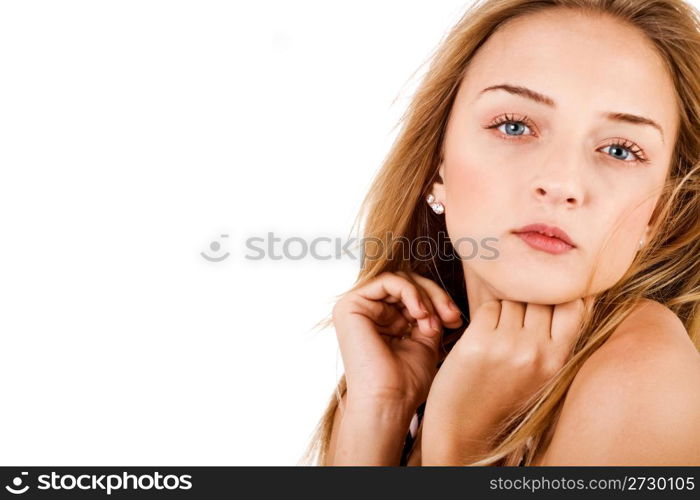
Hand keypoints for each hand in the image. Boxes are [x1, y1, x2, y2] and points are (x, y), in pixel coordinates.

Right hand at [332, 271, 462, 413]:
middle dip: (435, 297)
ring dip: (425, 298)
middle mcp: (366, 311)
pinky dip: (411, 293)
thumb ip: (428, 315)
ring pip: (400, 280)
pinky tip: (421, 313)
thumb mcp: (425, 340)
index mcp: (381, 320)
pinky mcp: (350, 305)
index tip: (455, 320)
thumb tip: (442, 299)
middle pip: (407, 283)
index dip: (438, 301)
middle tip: (451, 317)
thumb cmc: (406, 382)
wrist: (390, 402)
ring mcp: (356, 307)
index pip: (412, 294)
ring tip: (433, 323)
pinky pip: (388, 282)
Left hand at [422, 297, 590, 463]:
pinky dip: (485, 316)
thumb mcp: (545, 375)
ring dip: (505, 309)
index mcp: (558, 361)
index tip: (548, 302)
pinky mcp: (477, 342)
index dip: (559, 297)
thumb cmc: (506, 399)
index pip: (573, 305)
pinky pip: (488, 307)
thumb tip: (579, 296)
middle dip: (528, 303)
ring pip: (512, 300)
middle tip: (516, 324)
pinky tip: (482, 337)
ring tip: (499, 335)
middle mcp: (536, 351)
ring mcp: (506, 345)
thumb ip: (558, 341)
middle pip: (539, 298)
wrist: (465, 430)